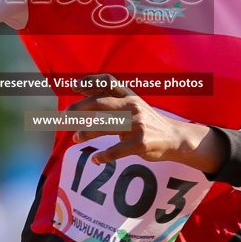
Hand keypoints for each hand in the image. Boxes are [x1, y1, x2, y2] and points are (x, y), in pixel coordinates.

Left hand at [66, 73, 224, 172]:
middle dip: (79, 108)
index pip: (108, 82)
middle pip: (100, 103)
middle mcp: (133, 107)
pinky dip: (103, 156)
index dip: (90, 82)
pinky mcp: (141, 143)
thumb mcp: (135, 106)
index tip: (73, 87)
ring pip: (104, 127)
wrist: (175, 138)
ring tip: (75, 138)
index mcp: (130, 96)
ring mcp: (137, 125)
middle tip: (65, 116)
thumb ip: (115, 102)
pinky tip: (95, 160)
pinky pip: (116, 150)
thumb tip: (85, 98)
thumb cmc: (148, 122)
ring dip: (86, 133)